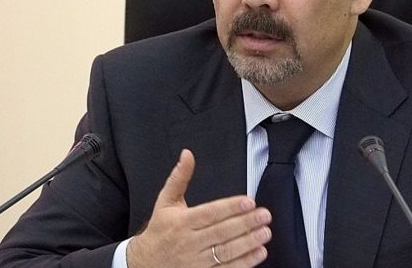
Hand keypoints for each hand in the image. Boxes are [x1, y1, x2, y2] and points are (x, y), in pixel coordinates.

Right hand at [127, 149, 271, 266]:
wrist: (146, 263)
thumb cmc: (159, 230)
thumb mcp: (166, 202)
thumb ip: (179, 177)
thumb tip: (187, 155)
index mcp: (181, 222)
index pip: (210, 213)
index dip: (231, 208)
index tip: (249, 202)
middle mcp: (189, 242)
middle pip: (221, 232)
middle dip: (246, 223)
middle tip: (264, 215)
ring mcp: (196, 261)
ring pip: (226, 252)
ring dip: (248, 242)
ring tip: (265, 232)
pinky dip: (245, 262)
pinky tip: (259, 252)